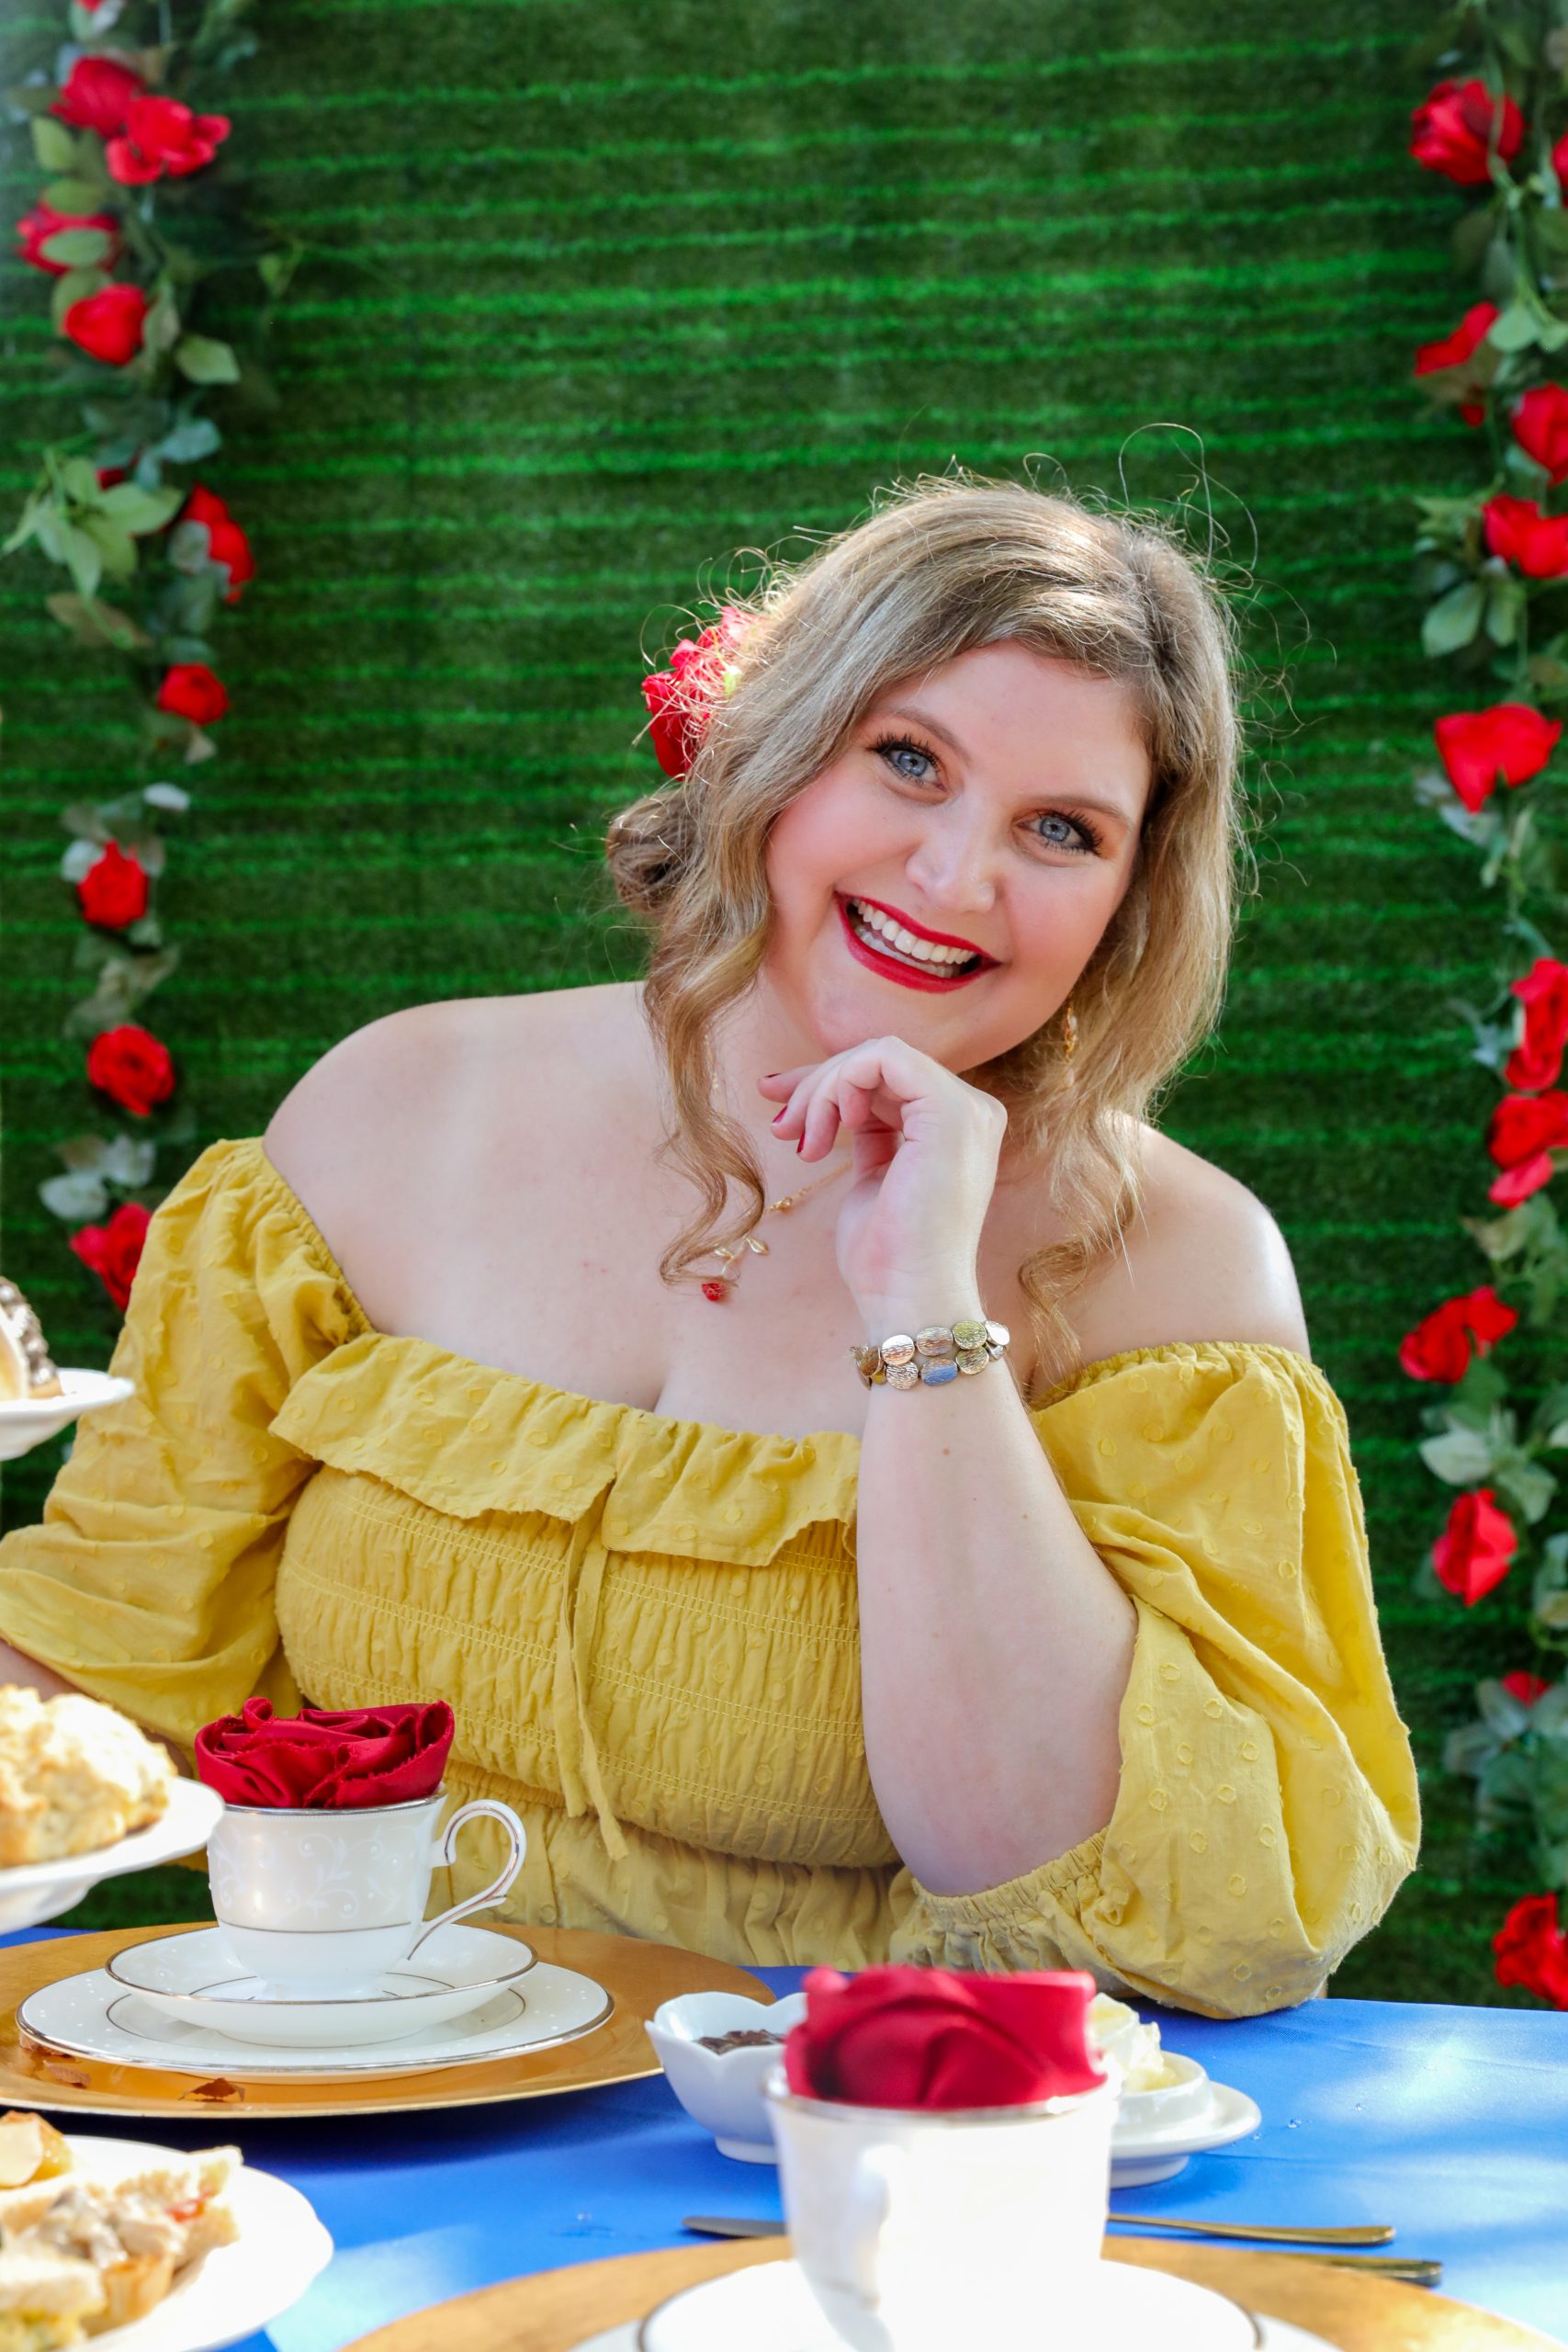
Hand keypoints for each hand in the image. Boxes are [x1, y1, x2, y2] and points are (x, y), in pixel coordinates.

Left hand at [758, 1037, 1007, 1329]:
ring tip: (800, 1142)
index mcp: (956, 1128)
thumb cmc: (887, 1257)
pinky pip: (883, 1058)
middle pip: (880, 1064)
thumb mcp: (871, 1178)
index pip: (888, 1080)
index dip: (828, 1085)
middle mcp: (971, 1112)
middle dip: (817, 1085)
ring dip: (822, 1091)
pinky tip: (826, 1127)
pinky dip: (840, 1082)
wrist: (910, 1299)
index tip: (780, 1113)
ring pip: (876, 1056)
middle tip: (781, 1127)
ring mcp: (966, 1109)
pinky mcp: (950, 1112)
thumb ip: (866, 1131)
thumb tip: (821, 1096)